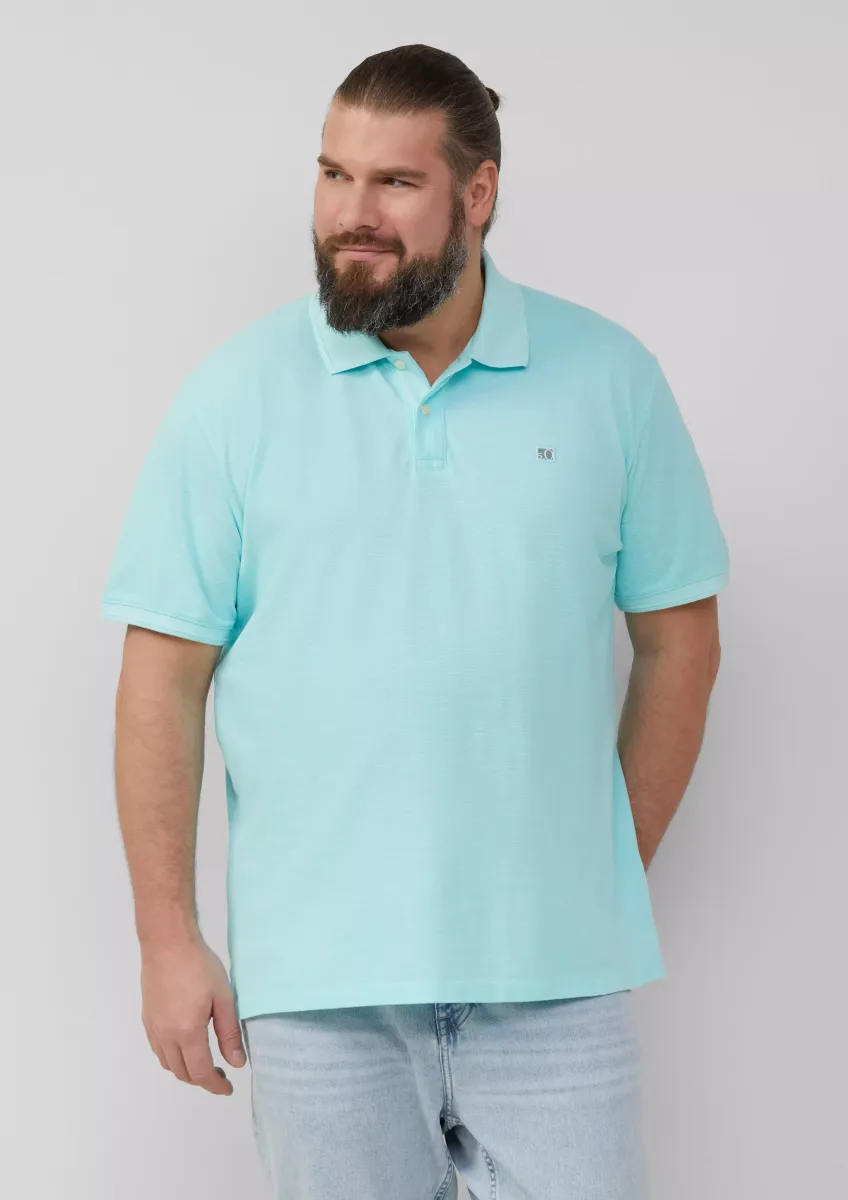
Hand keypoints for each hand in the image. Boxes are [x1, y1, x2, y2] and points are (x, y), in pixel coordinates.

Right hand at [140, 936, 245, 1094]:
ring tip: (204, 1062)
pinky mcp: (147, 1019)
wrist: (167, 944)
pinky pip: (158, 1050)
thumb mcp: (224, 998)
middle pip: (182, 1072)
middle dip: (202, 1079)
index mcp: (187, 1033)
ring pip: (167, 1063)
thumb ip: (229, 1033)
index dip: (215, 1085)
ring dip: (186, 1070)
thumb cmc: (199, 967)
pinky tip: (184, 1047)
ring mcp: (153, 1028)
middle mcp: (166, 1036)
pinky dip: (172, 1058)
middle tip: (220, 1074)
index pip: (200, 1072)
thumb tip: (236, 1062)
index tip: (227, 1088)